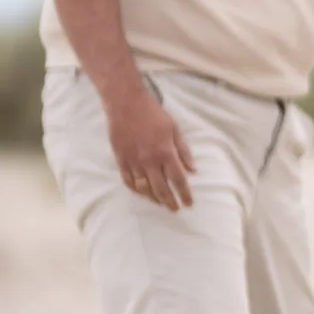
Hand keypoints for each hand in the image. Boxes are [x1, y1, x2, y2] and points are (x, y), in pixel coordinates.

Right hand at [107, 87, 194, 209]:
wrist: (126, 104)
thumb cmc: (153, 114)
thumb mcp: (175, 129)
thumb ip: (183, 151)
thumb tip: (193, 170)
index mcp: (165, 152)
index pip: (178, 180)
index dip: (184, 194)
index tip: (189, 204)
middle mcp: (149, 160)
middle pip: (161, 188)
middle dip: (170, 201)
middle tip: (175, 209)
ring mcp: (133, 161)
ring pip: (144, 188)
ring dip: (153, 199)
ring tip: (160, 203)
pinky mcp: (120, 160)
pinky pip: (128, 181)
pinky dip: (136, 190)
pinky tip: (143, 193)